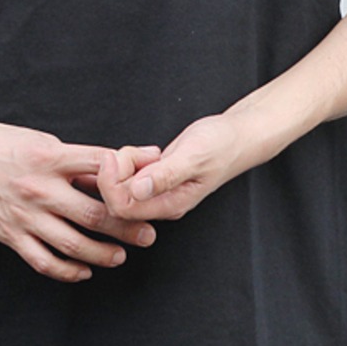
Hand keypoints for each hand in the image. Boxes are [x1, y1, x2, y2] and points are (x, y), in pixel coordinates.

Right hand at [0, 115, 160, 282]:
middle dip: (127, 227)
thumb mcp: (43, 141)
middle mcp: (40, 188)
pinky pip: (44, 260)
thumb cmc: (1, 144)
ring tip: (120, 256)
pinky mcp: (9, 234)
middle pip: (95, 214)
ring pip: (73, 243)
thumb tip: (119, 168)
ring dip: (102, 253)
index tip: (152, 189)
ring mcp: (24, 215)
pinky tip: (84, 271)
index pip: (102, 168)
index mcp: (52, 158)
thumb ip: (77, 160)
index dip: (131, 178)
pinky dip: (67, 270)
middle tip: (149, 235)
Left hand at [98, 115, 246, 221]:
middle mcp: (160, 204)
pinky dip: (129, 160)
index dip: (111, 182)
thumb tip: (138, 190)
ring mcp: (156, 193)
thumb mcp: (194, 157)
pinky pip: (126, 176)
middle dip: (116, 171)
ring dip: (124, 163)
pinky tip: (148, 152)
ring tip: (151, 152)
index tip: (117, 156)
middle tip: (141, 152)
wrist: (235, 138)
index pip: (123, 207)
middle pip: (115, 199)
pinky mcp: (153, 180)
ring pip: (119, 186)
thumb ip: (166, 175)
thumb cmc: (221, 146)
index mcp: (170, 205)